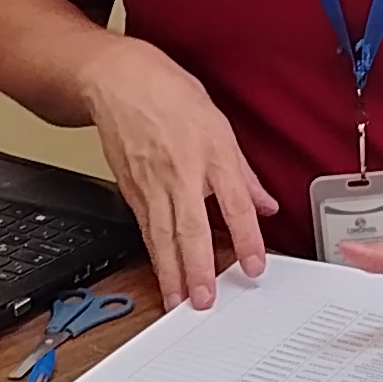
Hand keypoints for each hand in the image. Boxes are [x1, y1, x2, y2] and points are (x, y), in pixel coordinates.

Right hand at [75, 37, 275, 310]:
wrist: (117, 80)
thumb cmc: (168, 93)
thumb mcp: (218, 123)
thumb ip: (243, 171)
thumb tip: (264, 204)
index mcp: (211, 151)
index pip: (234, 202)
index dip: (246, 237)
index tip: (254, 265)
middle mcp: (181, 171)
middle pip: (190, 227)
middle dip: (197, 267)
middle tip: (205, 299)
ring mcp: (151, 183)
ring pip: (162, 236)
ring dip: (171, 273)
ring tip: (179, 301)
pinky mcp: (130, 190)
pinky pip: (145, 229)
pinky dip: (154, 256)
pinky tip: (162, 275)